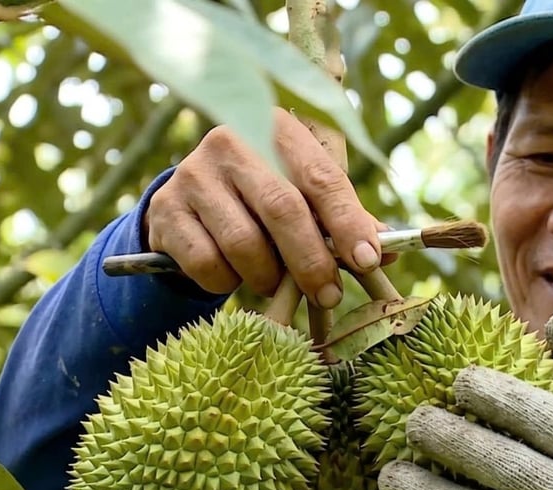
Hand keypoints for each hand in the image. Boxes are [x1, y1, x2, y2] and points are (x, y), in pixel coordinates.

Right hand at [143, 108, 385, 304]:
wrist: (189, 203)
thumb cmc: (262, 199)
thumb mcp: (304, 197)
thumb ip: (343, 220)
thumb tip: (386, 252)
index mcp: (276, 130)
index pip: (321, 177)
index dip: (348, 223)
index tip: (368, 260)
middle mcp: (230, 143)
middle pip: (283, 209)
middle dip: (312, 261)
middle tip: (329, 295)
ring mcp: (192, 175)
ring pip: (244, 243)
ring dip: (268, 276)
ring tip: (274, 282)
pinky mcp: (166, 211)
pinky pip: (208, 264)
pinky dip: (228, 282)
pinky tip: (233, 274)